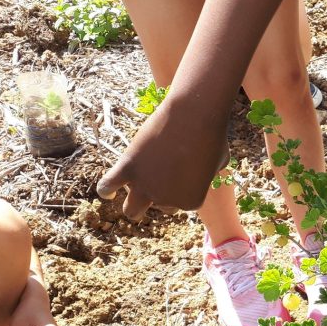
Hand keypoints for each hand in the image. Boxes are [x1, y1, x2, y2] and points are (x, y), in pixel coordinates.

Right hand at [97, 96, 229, 218]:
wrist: (193, 116)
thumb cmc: (212, 134)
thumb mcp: (220, 160)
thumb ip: (209, 174)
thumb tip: (202, 172)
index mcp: (190, 203)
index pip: (181, 202)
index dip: (181, 187)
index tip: (185, 169)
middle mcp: (166, 200)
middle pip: (160, 207)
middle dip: (161, 196)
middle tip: (163, 177)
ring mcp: (145, 186)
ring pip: (132, 210)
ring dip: (134, 205)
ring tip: (135, 193)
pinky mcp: (127, 168)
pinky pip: (107, 186)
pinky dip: (106, 191)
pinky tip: (108, 191)